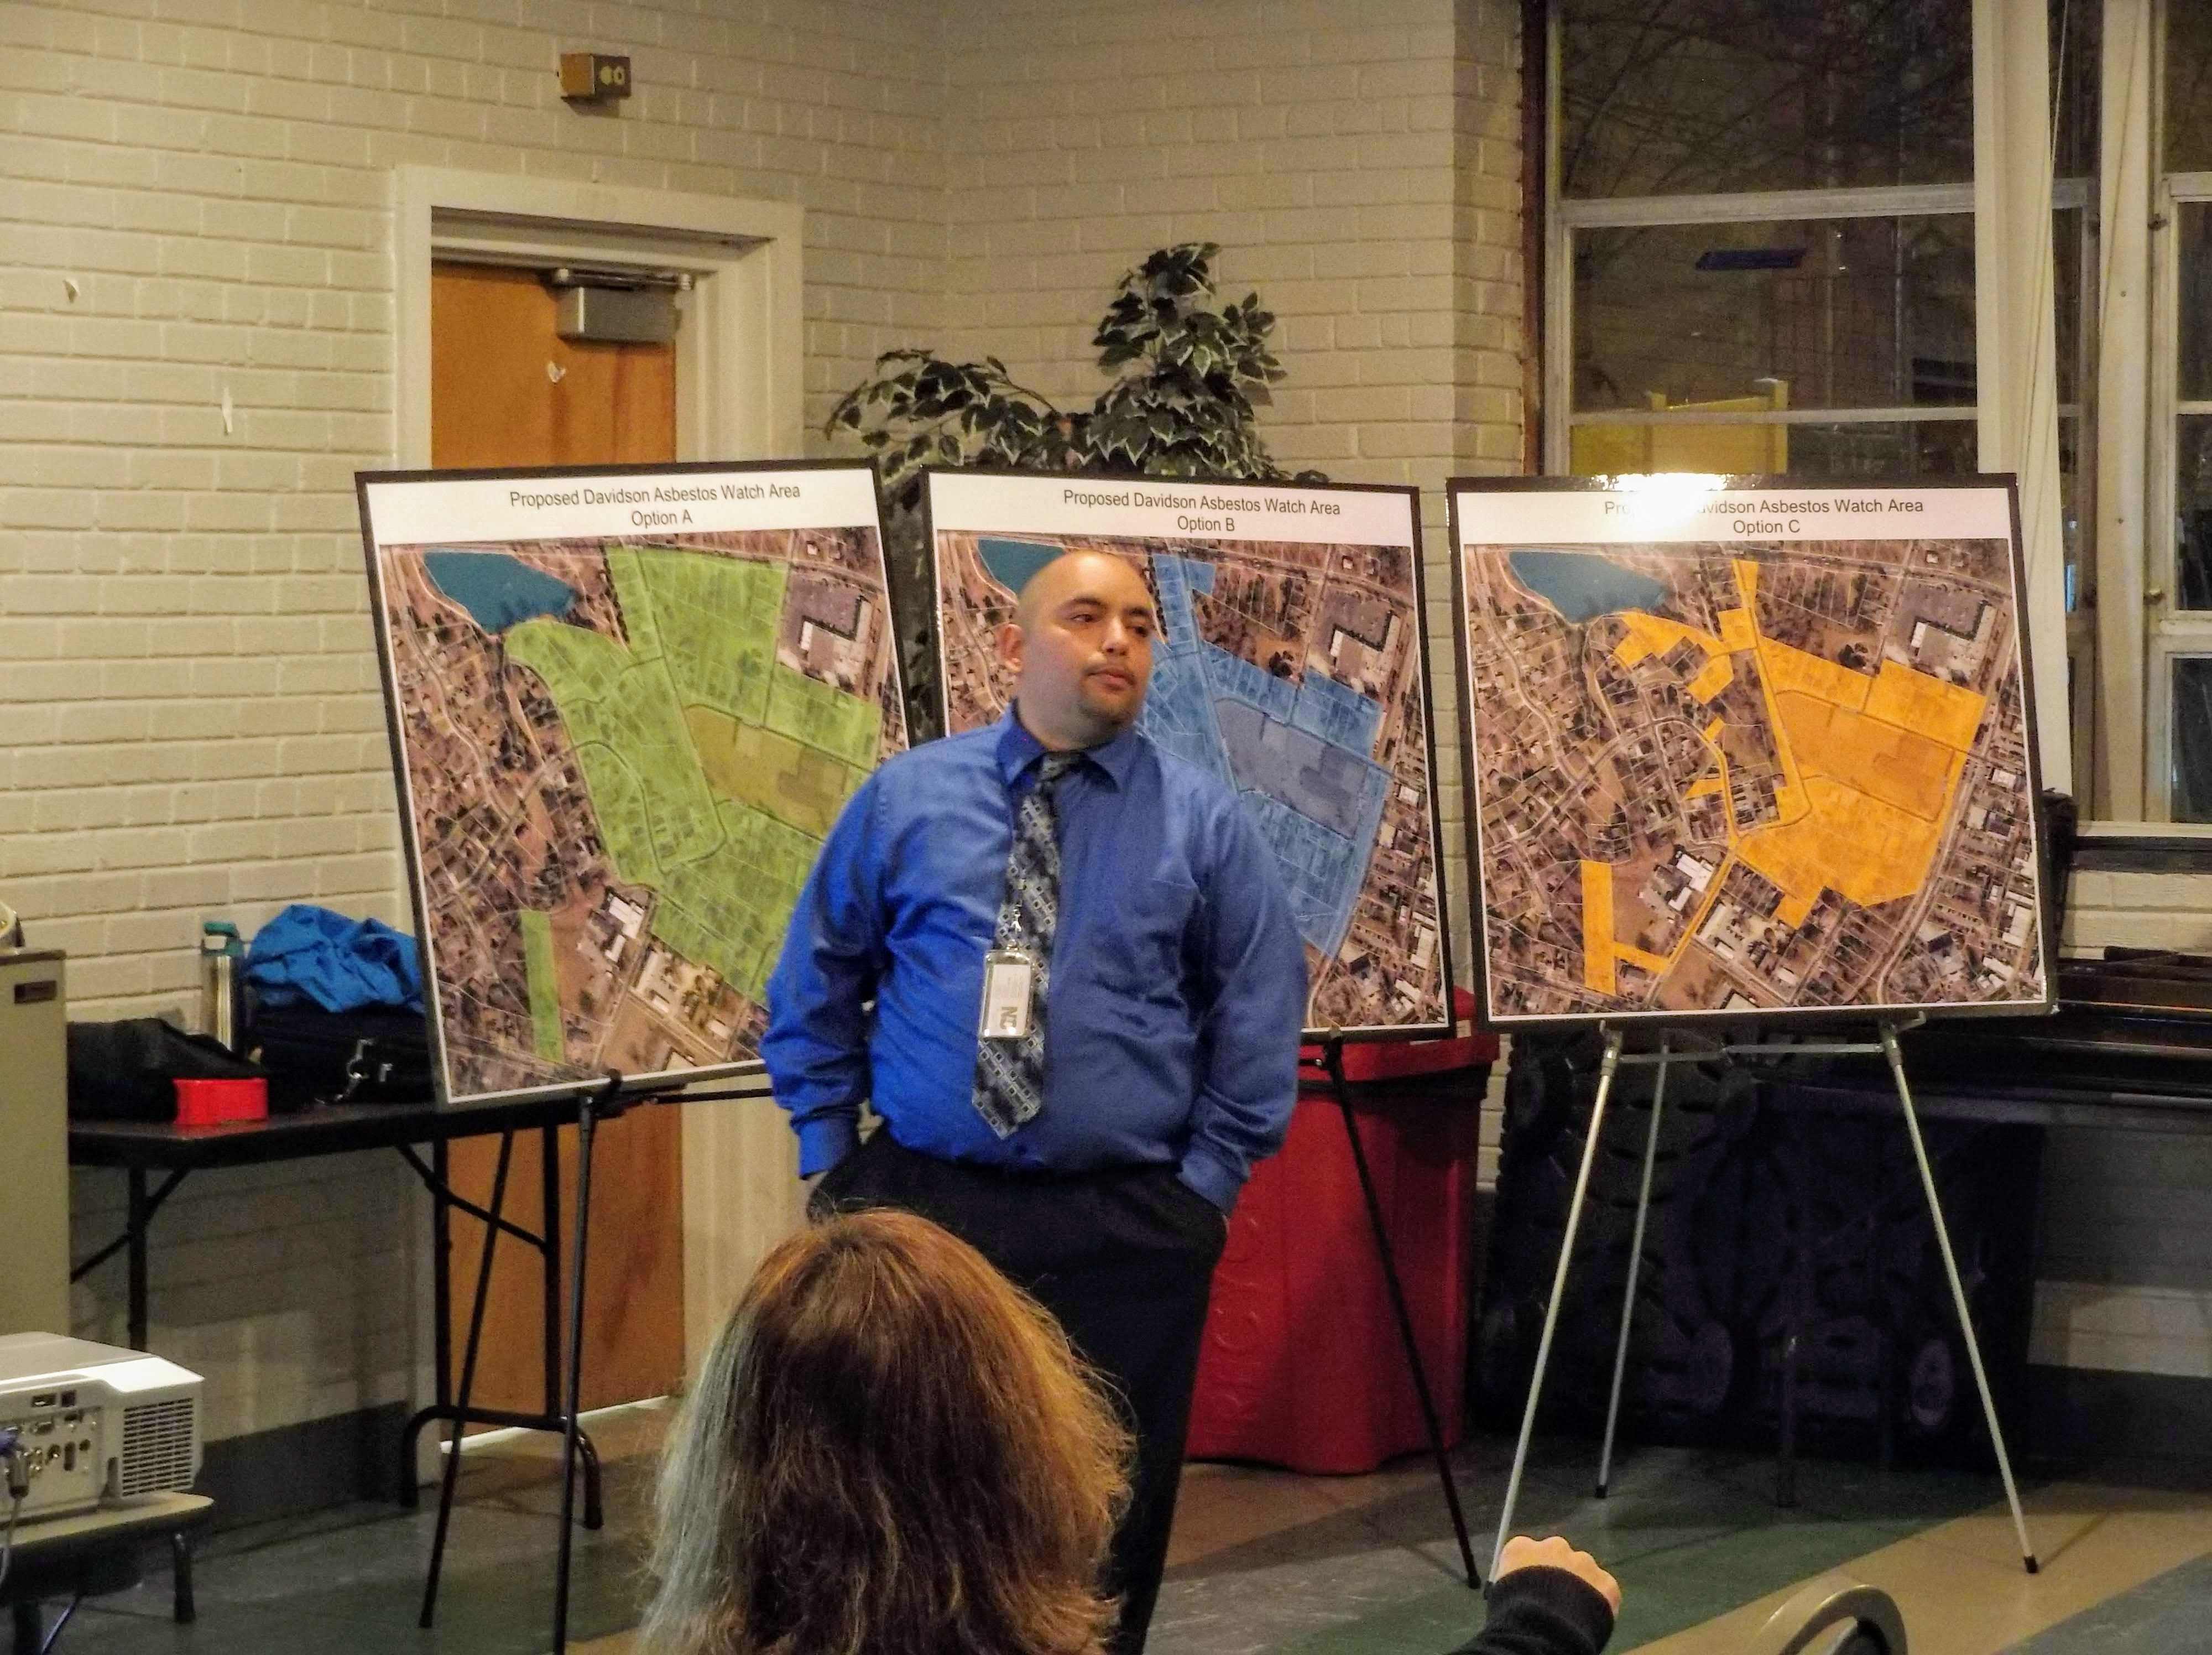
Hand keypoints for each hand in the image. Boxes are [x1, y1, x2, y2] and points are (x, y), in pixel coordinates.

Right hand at [1497, 1535, 1619, 1615]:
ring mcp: (1583, 1561)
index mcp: (1522, 1548)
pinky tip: (1590, 1617)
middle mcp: (1553, 1546)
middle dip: (1559, 1573)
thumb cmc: (1516, 1613)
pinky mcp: (1606, 1581)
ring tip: (1574, 1611)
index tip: (1532, 1587)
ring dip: (1581, 1585)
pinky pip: (1604, 1588)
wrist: (1545, 1628)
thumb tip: (1523, 1588)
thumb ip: (1516, 1581)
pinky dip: (1601, 1601)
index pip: (1525, 1552)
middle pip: (1557, 1555)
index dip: (1531, 1571)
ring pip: (1583, 1570)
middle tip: (1556, 1599)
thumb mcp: (1503, 1592)